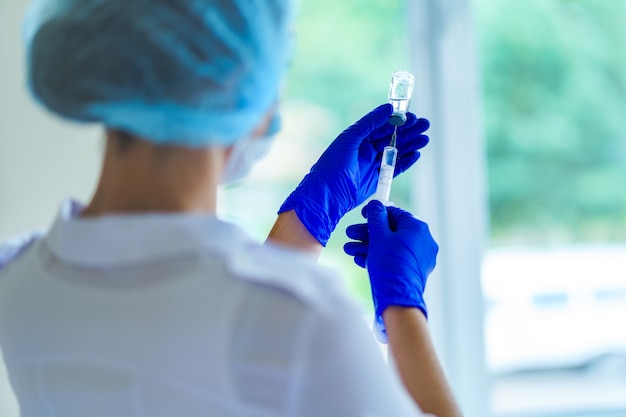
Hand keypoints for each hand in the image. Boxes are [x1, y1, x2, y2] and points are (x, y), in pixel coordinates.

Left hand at [279, 103, 429, 245]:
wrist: (327, 197)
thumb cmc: (332, 167)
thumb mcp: (350, 140)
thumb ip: (369, 123)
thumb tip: (388, 108)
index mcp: (357, 138)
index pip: (381, 125)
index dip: (398, 120)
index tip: (413, 116)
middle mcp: (364, 150)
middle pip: (391, 137)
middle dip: (409, 131)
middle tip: (425, 125)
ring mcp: (371, 165)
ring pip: (395, 152)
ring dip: (410, 145)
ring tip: (425, 139)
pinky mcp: (376, 180)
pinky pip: (394, 168)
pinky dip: (405, 161)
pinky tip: (416, 154)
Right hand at [344, 200, 437, 341]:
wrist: (398, 299)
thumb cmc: (390, 265)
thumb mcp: (378, 236)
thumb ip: (376, 217)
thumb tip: (375, 205)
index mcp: (418, 228)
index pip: (396, 213)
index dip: (376, 213)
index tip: (363, 215)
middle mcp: (423, 241)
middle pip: (391, 231)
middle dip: (368, 233)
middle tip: (351, 234)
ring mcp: (420, 257)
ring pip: (391, 246)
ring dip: (369, 246)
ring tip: (350, 250)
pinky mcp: (414, 271)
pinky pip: (395, 258)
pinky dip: (379, 257)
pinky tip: (360, 260)